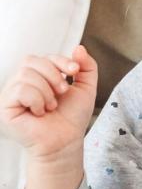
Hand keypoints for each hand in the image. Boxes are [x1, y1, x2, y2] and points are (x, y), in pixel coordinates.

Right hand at [0, 45, 97, 161]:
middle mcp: (21, 83)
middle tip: (63, 91)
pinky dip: (36, 99)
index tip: (75, 71)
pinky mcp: (5, 108)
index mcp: (37, 77)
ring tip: (51, 106)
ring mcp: (10, 95)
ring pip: (25, 74)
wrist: (66, 141)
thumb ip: (86, 66)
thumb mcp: (86, 87)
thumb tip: (78, 47)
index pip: (43, 57)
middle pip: (31, 61)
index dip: (60, 60)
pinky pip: (19, 90)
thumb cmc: (72, 117)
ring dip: (46, 90)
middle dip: (53, 74)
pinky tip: (39, 112)